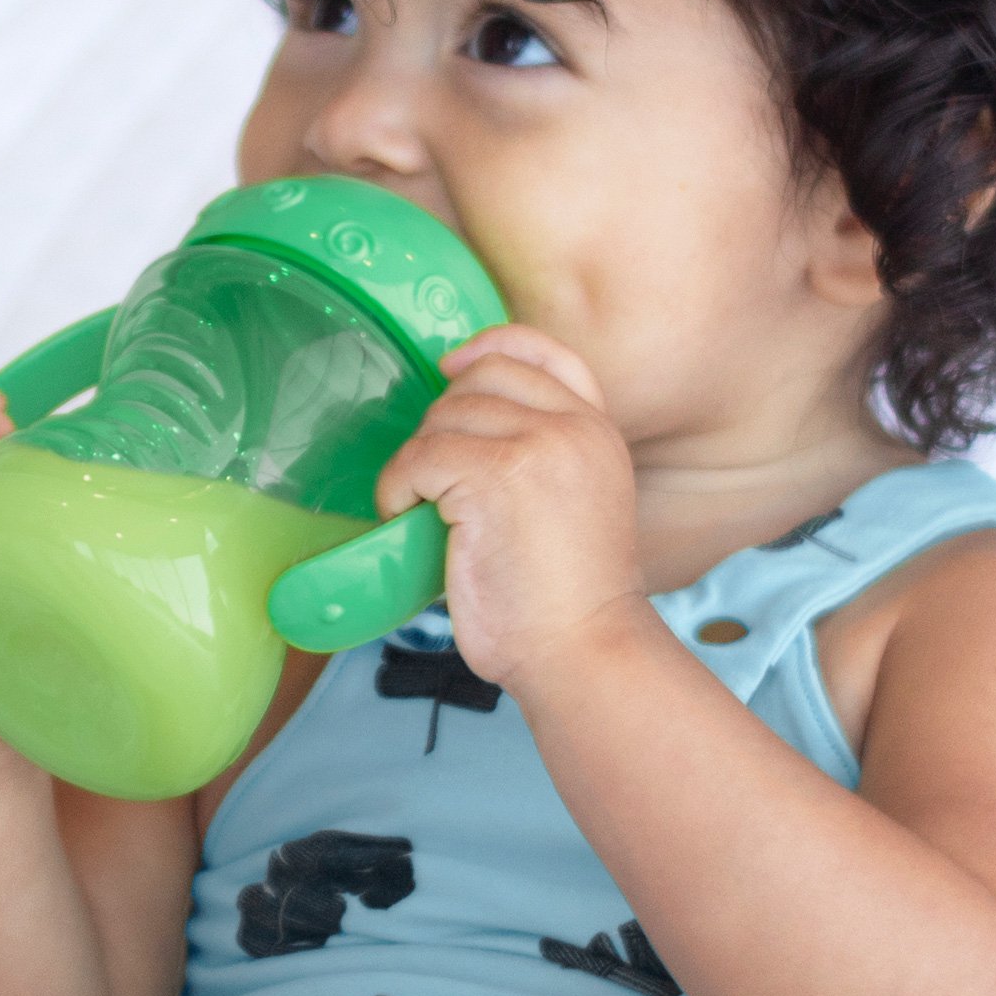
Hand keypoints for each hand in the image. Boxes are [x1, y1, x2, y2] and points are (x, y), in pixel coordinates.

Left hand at [373, 324, 645, 690]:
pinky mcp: (493, 476)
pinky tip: (406, 515)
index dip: (493, 346)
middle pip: (483, 377)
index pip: (546, 353)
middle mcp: (572, 428)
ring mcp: (536, 447)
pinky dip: (398, 485)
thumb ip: (542, 458)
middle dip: (443, 418)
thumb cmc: (567, 601)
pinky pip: (418, 456)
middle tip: (433, 474)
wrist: (582, 649)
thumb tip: (462, 425)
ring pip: (444, 416)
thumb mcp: (579, 504)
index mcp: (598, 432)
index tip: (452, 364)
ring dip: (418, 460)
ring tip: (422, 506)